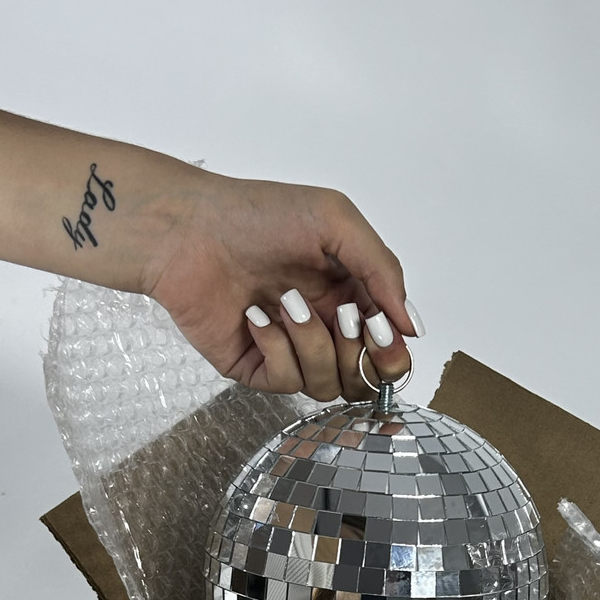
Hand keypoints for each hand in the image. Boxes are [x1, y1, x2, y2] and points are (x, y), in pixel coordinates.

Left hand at [145, 172, 421, 400]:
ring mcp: (290, 351)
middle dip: (359, 354)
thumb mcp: (335, 222)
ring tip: (287, 301)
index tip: (379, 328)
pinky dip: (276, 347)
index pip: (389, 347)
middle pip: (365, 378)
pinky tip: (256, 314)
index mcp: (350, 295)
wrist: (189, 229)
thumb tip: (411, 325)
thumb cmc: (257, 214)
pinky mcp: (256, 367)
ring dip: (313, 343)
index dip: (391, 349)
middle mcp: (324, 329)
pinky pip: (286, 382)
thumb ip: (382, 271)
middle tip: (341, 317)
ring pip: (328, 384)